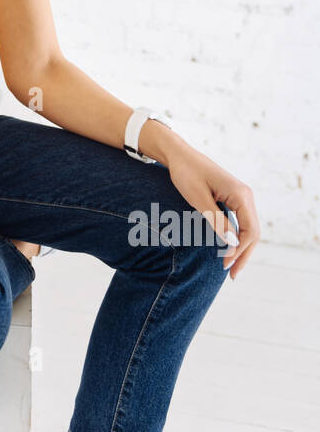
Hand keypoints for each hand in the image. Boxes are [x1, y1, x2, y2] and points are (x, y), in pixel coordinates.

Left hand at [165, 143, 259, 280]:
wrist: (179, 155)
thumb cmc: (186, 173)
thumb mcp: (198, 198)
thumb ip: (215, 219)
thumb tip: (231, 242)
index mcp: (241, 194)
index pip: (250, 230)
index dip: (240, 251)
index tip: (225, 265)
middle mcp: (245, 195)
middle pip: (253, 232)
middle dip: (244, 254)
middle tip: (231, 275)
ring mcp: (241, 196)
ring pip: (248, 228)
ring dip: (241, 248)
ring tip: (231, 267)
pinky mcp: (233, 198)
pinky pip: (241, 222)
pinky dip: (237, 237)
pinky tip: (229, 249)